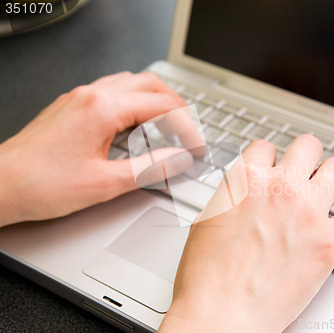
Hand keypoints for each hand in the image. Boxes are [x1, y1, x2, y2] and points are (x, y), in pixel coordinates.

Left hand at [0, 71, 203, 225]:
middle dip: (176, 105)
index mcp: (102, 109)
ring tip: (167, 125)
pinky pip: (111, 90)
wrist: (1, 186)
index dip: (186, 126)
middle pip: (149, 84)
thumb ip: (150, 169)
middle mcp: (91, 95)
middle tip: (188, 129)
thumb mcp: (106, 183)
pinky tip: (134, 124)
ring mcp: (79, 97)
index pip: (161, 107)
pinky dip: (133, 102)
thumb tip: (179, 160)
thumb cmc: (41, 184)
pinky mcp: (71, 106)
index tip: (195, 145)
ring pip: (130, 83)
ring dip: (154, 100)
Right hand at [160, 135, 333, 332]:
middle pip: (307, 145)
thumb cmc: (206, 278)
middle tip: (304, 170)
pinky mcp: (329, 242)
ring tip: (326, 189)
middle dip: (305, 157)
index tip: (273, 168)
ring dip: (330, 177)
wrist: (222, 315)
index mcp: (245, 181)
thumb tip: (243, 192)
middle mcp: (279, 189)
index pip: (266, 147)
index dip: (270, 158)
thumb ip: (232, 197)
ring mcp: (308, 212)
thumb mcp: (206, 220)